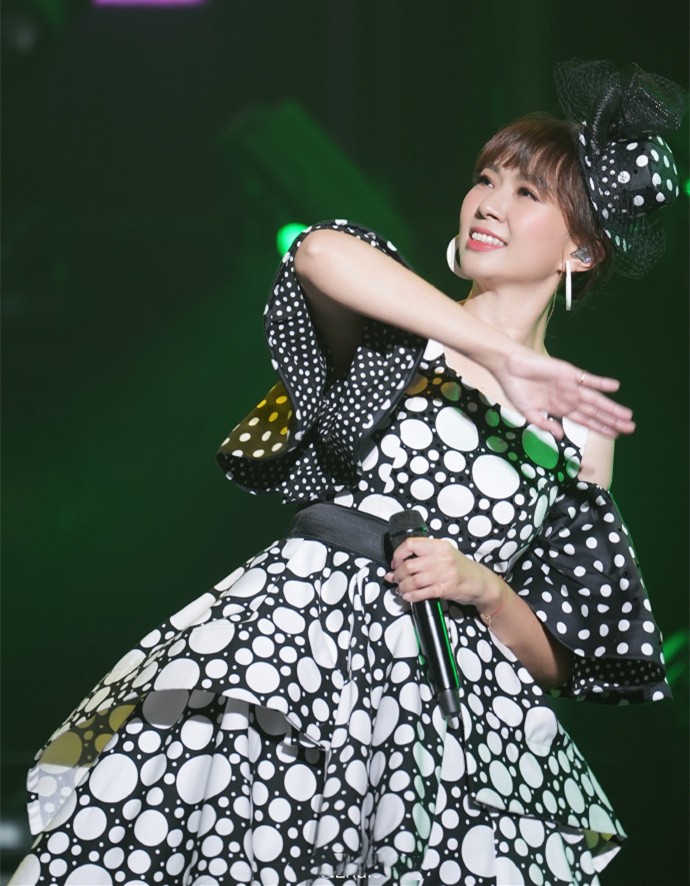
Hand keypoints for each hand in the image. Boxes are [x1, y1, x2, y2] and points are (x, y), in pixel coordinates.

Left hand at [384, 536, 502, 610]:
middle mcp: (441, 558)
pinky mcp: (446, 588)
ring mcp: (444, 574)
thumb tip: (396, 567)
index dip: (398, 554)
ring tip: (402, 588)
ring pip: (414, 580)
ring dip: (403, 586)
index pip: (410, 544)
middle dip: (398, 575)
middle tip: (397, 579)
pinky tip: (408, 596)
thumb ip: (422, 557)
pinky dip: (412, 596)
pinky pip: (423, 593)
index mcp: (439, 546)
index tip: (395, 563)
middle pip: (409, 565)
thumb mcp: (443, 554)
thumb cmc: (460, 568)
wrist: (479, 581)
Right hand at [495, 346, 634, 438]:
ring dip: (611, 408)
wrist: (508, 366)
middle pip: (595, 412)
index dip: (600, 428)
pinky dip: (601, 383)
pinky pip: (588, 379)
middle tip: (630, 429)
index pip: (585, 421)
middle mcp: (569, 398)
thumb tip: (560, 436)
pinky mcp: (569, 373)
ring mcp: (570, 386)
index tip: (615, 436)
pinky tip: (615, 387)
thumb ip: (544, 425)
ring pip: (595, 399)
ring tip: (627, 416)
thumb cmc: (515, 388)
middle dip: (612, 421)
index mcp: (559, 408)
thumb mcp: (527, 412)